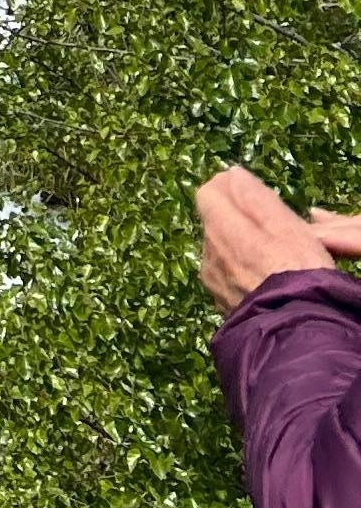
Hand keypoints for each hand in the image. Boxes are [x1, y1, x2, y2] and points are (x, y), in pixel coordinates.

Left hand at [198, 166, 360, 309]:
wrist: (298, 334)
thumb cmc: (298, 274)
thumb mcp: (285, 225)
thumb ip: (254, 196)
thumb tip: (233, 174)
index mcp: (220, 230)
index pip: (208, 192)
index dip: (229, 187)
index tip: (252, 193)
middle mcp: (209, 255)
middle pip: (215, 222)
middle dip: (237, 218)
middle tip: (271, 229)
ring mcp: (214, 283)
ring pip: (220, 251)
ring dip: (238, 247)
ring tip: (272, 258)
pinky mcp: (223, 305)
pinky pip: (227, 277)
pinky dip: (241, 272)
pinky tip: (264, 280)